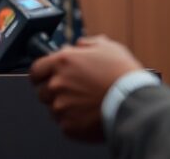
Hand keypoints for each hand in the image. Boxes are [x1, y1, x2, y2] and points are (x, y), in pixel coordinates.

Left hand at [29, 35, 144, 141]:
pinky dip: (74, 122)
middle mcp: (57, 83)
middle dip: (54, 91)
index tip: (46, 78)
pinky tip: (88, 116)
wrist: (133, 101)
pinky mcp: (69, 126)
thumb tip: (78, 44)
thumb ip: (86, 43)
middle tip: (73, 92)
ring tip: (84, 105)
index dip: (41, 74)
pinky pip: (64, 124)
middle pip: (42, 91)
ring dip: (64, 107)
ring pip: (53, 109)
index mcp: (62, 62)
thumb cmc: (122, 74)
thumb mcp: (106, 46)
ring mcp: (61, 106)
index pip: (36, 70)